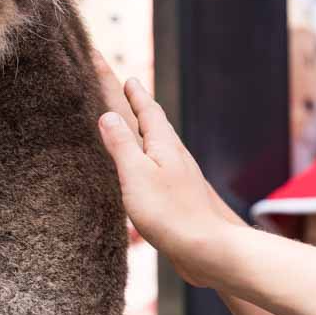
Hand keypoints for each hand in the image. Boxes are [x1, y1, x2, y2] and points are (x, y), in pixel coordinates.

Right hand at [95, 72, 241, 288]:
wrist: (208, 250)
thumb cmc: (171, 213)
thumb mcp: (137, 175)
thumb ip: (121, 144)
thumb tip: (107, 115)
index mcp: (161, 143)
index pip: (138, 105)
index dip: (122, 85)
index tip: (108, 64)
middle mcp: (172, 152)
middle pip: (149, 118)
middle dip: (132, 99)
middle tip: (120, 82)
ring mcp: (176, 172)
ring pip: (155, 139)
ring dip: (139, 124)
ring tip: (128, 116)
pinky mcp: (176, 193)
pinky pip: (154, 161)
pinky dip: (142, 152)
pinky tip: (141, 164)